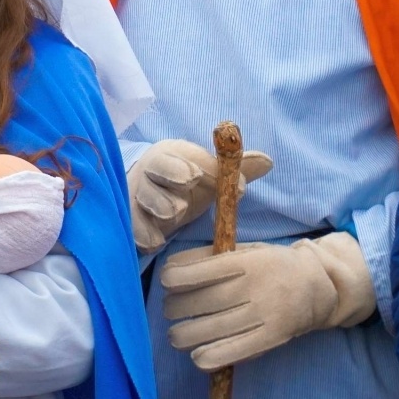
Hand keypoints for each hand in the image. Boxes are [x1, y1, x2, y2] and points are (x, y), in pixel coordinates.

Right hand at [127, 139, 271, 252]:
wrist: (148, 196)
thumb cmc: (182, 183)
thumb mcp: (207, 175)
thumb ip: (233, 170)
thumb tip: (268, 161)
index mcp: (168, 156)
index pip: (174, 157)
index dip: (190, 167)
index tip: (201, 178)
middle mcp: (148, 174)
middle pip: (152, 174)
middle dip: (168, 183)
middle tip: (185, 194)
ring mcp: (135, 198)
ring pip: (140, 201)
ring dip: (157, 207)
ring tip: (173, 216)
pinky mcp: (130, 221)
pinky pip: (133, 228)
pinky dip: (144, 235)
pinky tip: (156, 242)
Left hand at [161, 232, 374, 370]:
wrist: (317, 287)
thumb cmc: (271, 265)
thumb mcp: (245, 250)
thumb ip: (211, 257)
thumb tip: (171, 268)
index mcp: (247, 261)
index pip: (202, 271)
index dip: (175, 277)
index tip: (167, 281)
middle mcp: (255, 288)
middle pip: (202, 302)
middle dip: (175, 308)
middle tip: (170, 309)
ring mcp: (264, 315)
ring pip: (213, 330)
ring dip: (184, 335)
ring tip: (177, 334)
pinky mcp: (270, 338)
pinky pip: (234, 352)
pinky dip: (209, 357)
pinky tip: (197, 356)